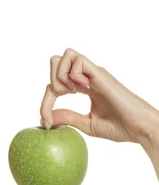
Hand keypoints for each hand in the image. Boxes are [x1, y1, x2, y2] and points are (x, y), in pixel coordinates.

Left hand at [40, 48, 158, 144]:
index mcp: (84, 87)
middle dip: (52, 82)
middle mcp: (87, 77)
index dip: (45, 103)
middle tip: (62, 100)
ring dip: (60, 75)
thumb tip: (47, 117)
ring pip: (66, 55)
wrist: (140, 128)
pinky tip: (83, 89)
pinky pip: (78, 61)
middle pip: (56, 61)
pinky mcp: (101, 74)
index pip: (54, 84)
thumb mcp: (86, 124)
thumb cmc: (121, 126)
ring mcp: (94, 74)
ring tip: (72, 92)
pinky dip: (73, 75)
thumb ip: (68, 117)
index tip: (46, 122)